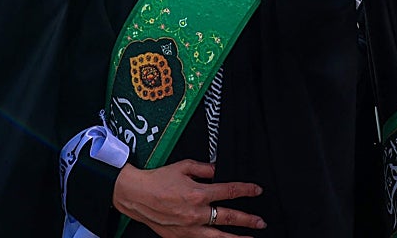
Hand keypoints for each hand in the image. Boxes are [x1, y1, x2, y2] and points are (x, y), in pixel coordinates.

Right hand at [113, 160, 265, 236]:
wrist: (136, 196)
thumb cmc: (158, 180)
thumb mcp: (183, 166)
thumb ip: (204, 168)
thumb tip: (218, 171)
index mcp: (198, 193)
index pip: (228, 191)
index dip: (245, 190)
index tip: (256, 190)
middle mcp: (196, 213)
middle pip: (228, 217)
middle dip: (247, 219)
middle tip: (261, 221)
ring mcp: (189, 228)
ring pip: (218, 237)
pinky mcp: (180, 237)